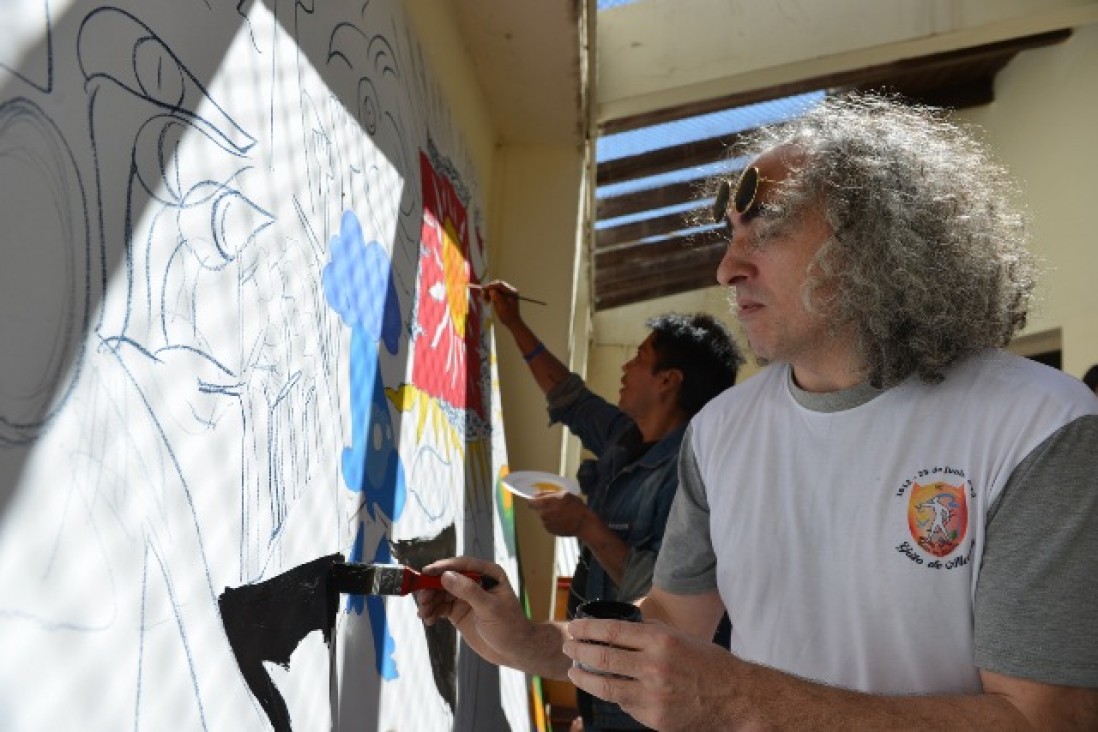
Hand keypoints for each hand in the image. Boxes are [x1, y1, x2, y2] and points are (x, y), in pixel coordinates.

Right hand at [415, 556, 531, 667]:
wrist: (513, 650)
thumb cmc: (509, 626)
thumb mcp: (490, 608)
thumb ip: (469, 591)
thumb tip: (446, 576)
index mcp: (488, 574)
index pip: (462, 565)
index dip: (443, 567)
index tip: (426, 572)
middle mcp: (475, 582)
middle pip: (447, 578)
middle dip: (432, 587)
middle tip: (422, 599)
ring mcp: (465, 597)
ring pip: (441, 593)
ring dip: (429, 601)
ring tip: (423, 613)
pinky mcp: (458, 611)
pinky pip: (441, 607)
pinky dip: (432, 612)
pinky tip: (428, 620)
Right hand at [478, 280, 522, 329]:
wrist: (512, 322)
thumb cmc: (508, 315)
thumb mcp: (502, 307)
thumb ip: (497, 297)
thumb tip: (491, 290)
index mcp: (511, 292)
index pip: (500, 285)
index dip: (491, 286)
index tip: (484, 289)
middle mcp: (510, 291)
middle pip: (497, 286)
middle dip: (489, 289)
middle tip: (483, 295)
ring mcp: (507, 293)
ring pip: (495, 289)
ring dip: (489, 293)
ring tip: (485, 300)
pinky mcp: (503, 296)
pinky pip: (495, 293)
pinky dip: (490, 296)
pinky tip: (488, 301)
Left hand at [529, 491, 589, 536]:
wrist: (583, 524)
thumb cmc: (576, 507)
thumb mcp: (564, 494)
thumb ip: (548, 493)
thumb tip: (537, 493)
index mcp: (545, 504)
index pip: (531, 502)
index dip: (535, 500)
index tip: (540, 499)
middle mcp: (543, 514)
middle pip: (537, 509)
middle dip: (544, 507)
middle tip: (555, 506)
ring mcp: (546, 524)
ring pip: (542, 516)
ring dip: (548, 514)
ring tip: (560, 513)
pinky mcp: (549, 530)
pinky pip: (547, 523)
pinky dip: (552, 521)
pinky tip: (561, 520)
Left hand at [564, 616, 739, 730]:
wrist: (737, 698)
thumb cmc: (710, 664)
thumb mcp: (681, 638)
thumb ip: (650, 634)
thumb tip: (618, 629)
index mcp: (661, 640)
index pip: (612, 631)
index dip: (588, 629)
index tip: (574, 628)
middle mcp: (654, 666)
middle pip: (603, 657)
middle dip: (578, 651)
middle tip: (568, 647)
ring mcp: (653, 694)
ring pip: (606, 685)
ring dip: (584, 677)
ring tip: (573, 671)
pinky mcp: (655, 717)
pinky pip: (624, 704)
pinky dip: (611, 695)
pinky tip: (604, 689)